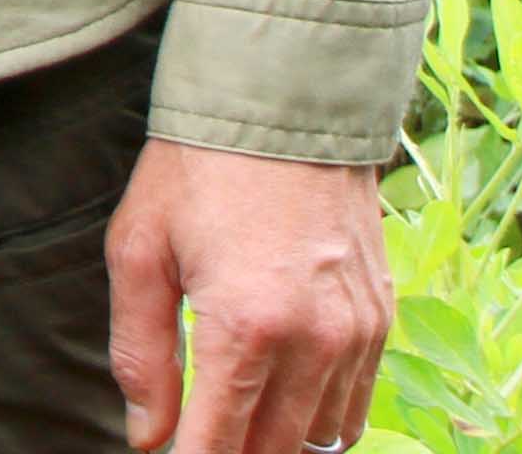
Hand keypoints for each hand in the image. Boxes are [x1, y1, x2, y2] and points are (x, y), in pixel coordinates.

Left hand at [110, 141, 391, 453]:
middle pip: (272, 451)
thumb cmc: (199, 170)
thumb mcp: (139, 250)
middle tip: (195, 437)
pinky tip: (278, 400)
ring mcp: (358, 334)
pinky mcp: (382, 320)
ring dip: (273, 442)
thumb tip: (146, 436)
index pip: (218, 445)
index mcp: (246, 327)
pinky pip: (354, 405)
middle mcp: (315, 342)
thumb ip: (139, 354)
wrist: (286, 103)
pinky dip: (317, 418)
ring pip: (318, 438)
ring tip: (232, 423)